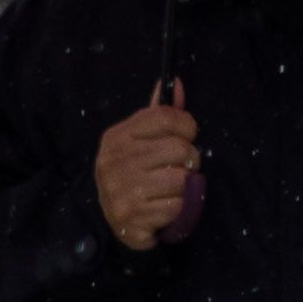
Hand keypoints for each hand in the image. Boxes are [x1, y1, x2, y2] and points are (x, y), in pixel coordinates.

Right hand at [92, 83, 198, 250]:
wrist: (113, 218)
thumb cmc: (135, 172)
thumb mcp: (143, 139)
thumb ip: (161, 113)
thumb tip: (177, 82)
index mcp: (116, 136)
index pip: (164, 117)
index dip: (186, 125)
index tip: (187, 135)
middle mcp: (114, 161)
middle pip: (179, 148)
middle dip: (190, 159)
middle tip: (181, 167)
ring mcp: (119, 191)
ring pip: (181, 179)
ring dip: (185, 186)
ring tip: (172, 188)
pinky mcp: (130, 219)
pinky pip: (176, 207)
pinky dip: (179, 209)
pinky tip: (164, 207)